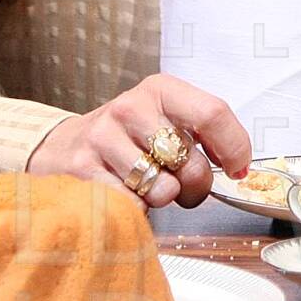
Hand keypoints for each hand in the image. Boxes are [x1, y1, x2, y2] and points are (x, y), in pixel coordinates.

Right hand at [25, 73, 250, 209]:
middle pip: (191, 163)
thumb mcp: (164, 118)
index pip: (213, 113)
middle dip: (196, 187)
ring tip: (147, 185)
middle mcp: (131, 107)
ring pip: (163, 190)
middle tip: (182, 186)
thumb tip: (239, 165)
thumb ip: (202, 133)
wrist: (61, 147)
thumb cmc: (126, 137)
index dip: (235, 147)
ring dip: (162, 199)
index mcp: (160, 90)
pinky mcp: (82, 170)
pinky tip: (123, 193)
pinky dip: (135, 210)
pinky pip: (132, 206)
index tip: (238, 169)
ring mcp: (103, 137)